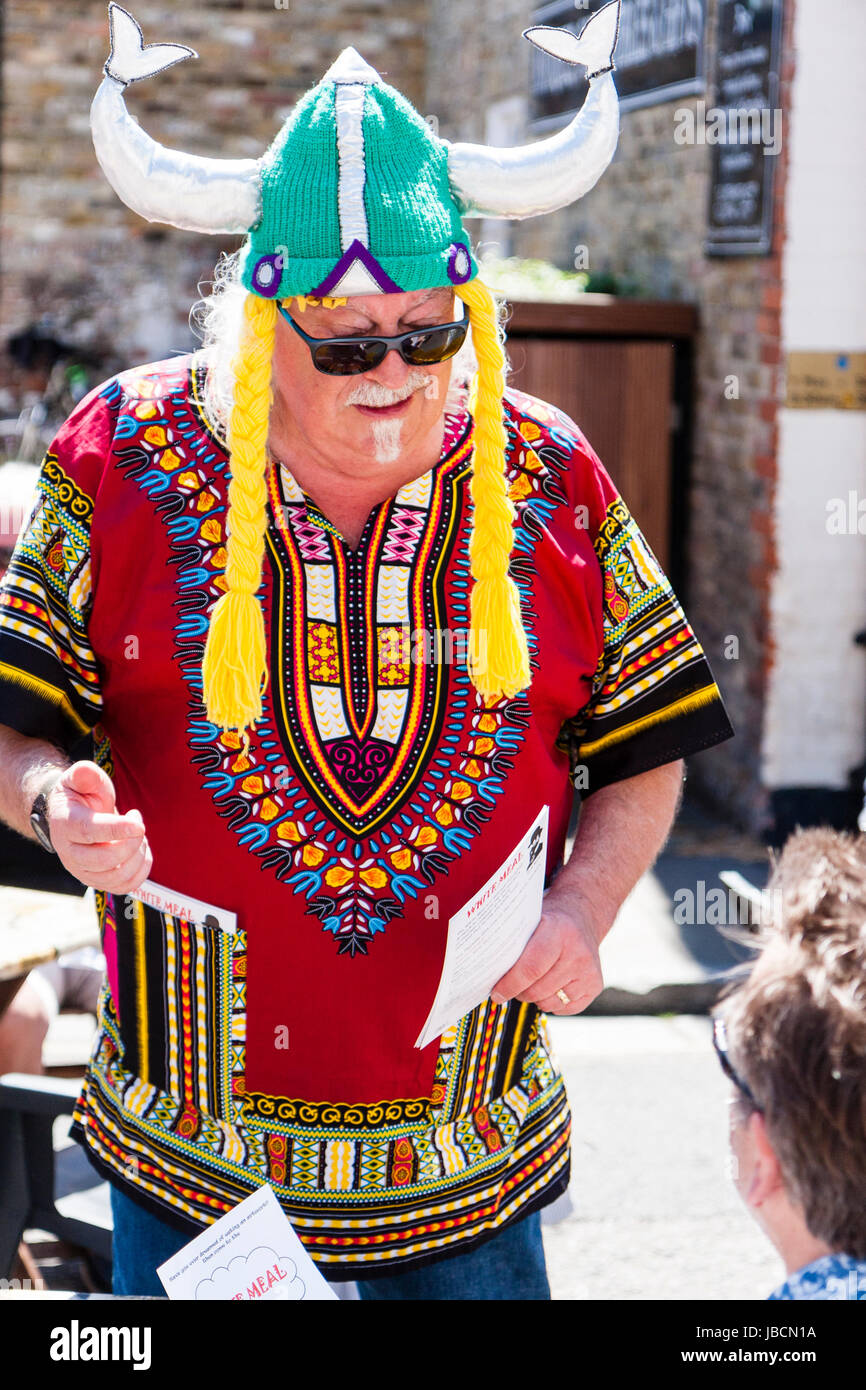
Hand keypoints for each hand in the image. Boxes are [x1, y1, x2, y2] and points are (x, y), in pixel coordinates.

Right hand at [44, 761, 151, 893]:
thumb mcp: (80, 778)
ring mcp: (82, 871)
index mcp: (65, 824)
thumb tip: (84, 771)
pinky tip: (141, 850)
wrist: (73, 816)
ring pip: (116, 876)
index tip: (138, 824)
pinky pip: (124, 886)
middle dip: (131, 843)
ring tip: (138, 835)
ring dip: (138, 855)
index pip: (89, 831)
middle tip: (138, 823)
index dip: (116, 829)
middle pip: (104, 860)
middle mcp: (69, 853)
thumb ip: (84, 774)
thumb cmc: (81, 795)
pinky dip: (141, 870)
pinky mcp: (97, 881)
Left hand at [490, 893, 603, 1015]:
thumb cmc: (549, 919)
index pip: (530, 969)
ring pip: (548, 1002)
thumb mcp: (531, 920)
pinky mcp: (595, 986)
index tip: (495, 993)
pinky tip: (550, 984)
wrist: (583, 915)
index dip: (509, 985)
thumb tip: (484, 971)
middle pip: (537, 990)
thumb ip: (512, 943)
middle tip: (509, 985)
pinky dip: (551, 1002)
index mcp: (559, 932)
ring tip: (532, 980)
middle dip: (518, 992)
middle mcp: (578, 953)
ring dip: (534, 997)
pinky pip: (564, 1009)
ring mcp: (589, 971)